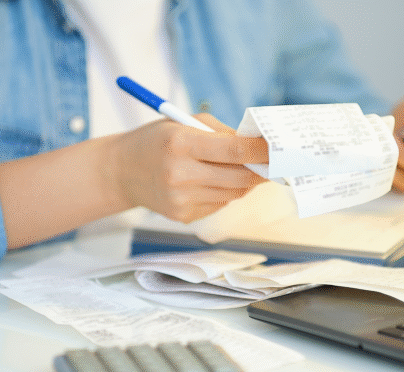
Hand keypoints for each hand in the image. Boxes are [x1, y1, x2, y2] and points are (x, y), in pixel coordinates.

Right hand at [114, 113, 268, 222]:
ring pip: (233, 194)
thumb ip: (223, 134)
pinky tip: (210, 182)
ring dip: (244, 182)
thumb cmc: (158, 141)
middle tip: (272, 163)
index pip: (235, 150)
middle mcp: (180, 174)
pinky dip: (224, 193)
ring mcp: (181, 199)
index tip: (280, 149)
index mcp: (181, 144)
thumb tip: (259, 149)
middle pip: (240, 178)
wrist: (122, 171)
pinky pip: (219, 204)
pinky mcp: (183, 215)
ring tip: (238, 169)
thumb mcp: (184, 124)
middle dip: (260, 170)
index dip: (262, 151)